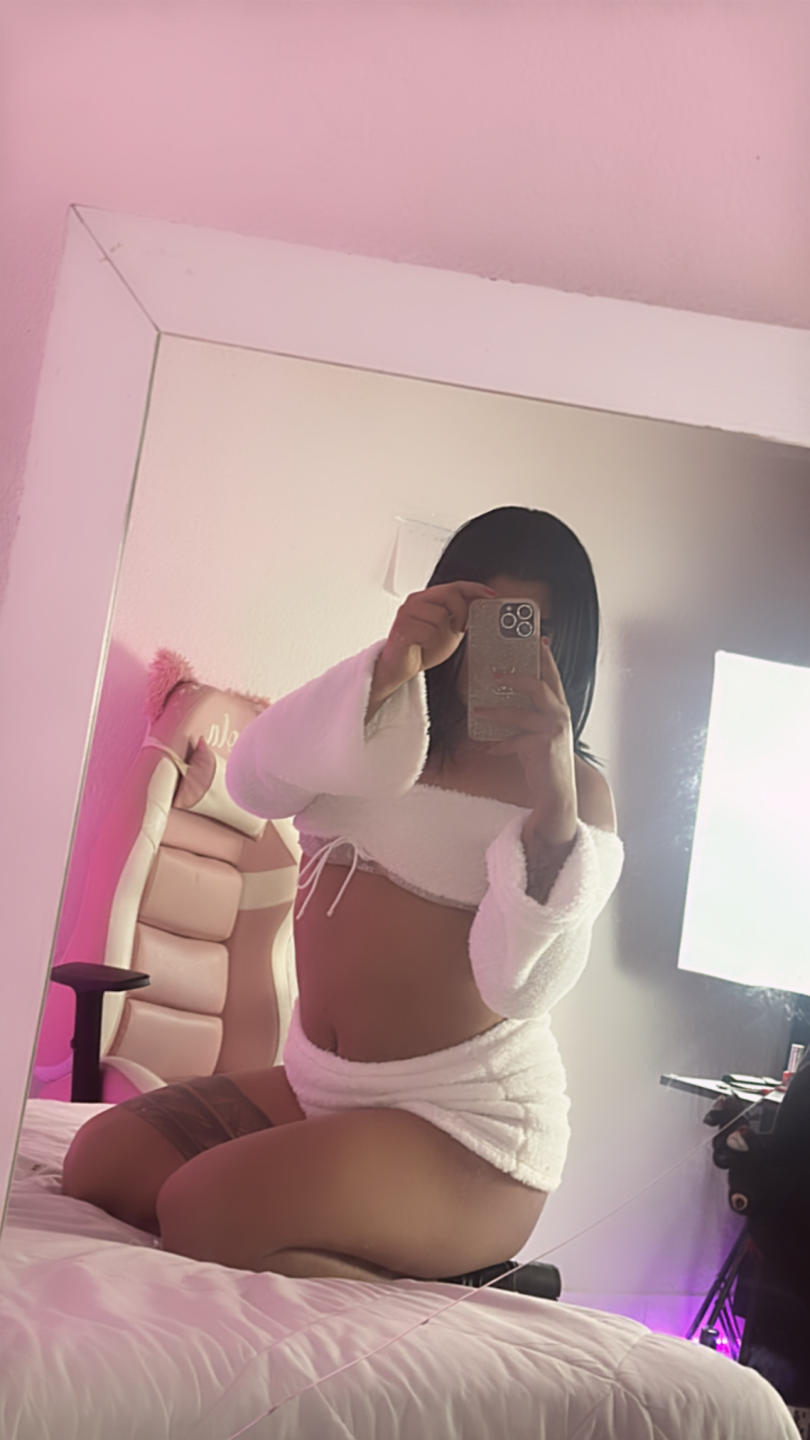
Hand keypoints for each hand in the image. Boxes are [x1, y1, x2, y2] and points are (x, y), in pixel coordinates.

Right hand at [373, 581, 495, 698]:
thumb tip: (480, 607)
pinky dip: (431, 643)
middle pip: (449, 594)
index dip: (474, 589)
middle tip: (459, 629)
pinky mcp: (402, 628)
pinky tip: (424, 646)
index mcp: (428, 598)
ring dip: (442, 633)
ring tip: (433, 642)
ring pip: (440, 615)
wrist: (401, 667)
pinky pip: (428, 631)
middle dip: (462, 613)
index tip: (490, 595)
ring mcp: (407, 613)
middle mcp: (416, 601)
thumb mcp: (450, 630)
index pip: (455, 586)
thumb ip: (462, 617)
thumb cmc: (423, 648)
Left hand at [473, 638, 577, 849]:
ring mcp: (554, 730)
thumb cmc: (543, 759)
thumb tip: (494, 699)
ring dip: (496, 711)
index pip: (551, 675)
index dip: (545, 655)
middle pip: (540, 685)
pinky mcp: (545, 747)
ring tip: (476, 710)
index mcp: (558, 707)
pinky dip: (498, 744)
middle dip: (516, 676)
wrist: (558, 792)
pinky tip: (485, 748)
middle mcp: (560, 715)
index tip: (536, 637)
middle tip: (493, 673)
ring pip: (521, 713)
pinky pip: (516, 742)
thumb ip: (524, 714)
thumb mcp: (536, 731)